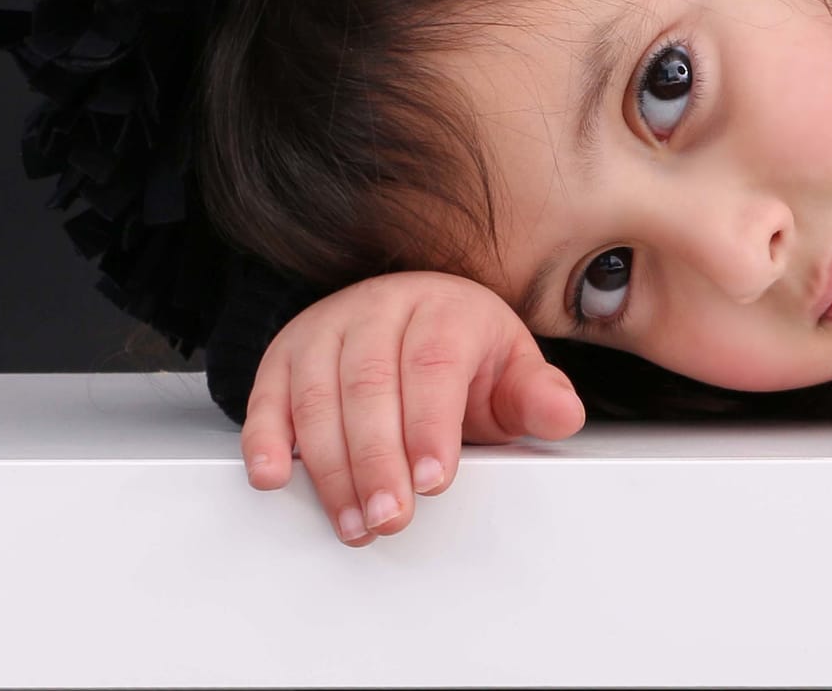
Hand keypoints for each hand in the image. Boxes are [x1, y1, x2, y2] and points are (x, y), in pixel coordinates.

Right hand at [239, 271, 584, 545]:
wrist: (412, 312)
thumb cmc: (463, 350)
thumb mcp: (510, 368)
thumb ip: (537, 396)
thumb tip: (564, 414)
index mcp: (444, 310)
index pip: (433, 364)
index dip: (430, 424)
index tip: (435, 478)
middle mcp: (380, 310)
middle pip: (371, 385)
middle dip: (378, 461)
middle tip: (390, 517)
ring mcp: (327, 329)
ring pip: (319, 397)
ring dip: (330, 468)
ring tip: (353, 521)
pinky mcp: (286, 355)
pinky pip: (268, 395)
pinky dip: (267, 437)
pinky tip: (274, 476)